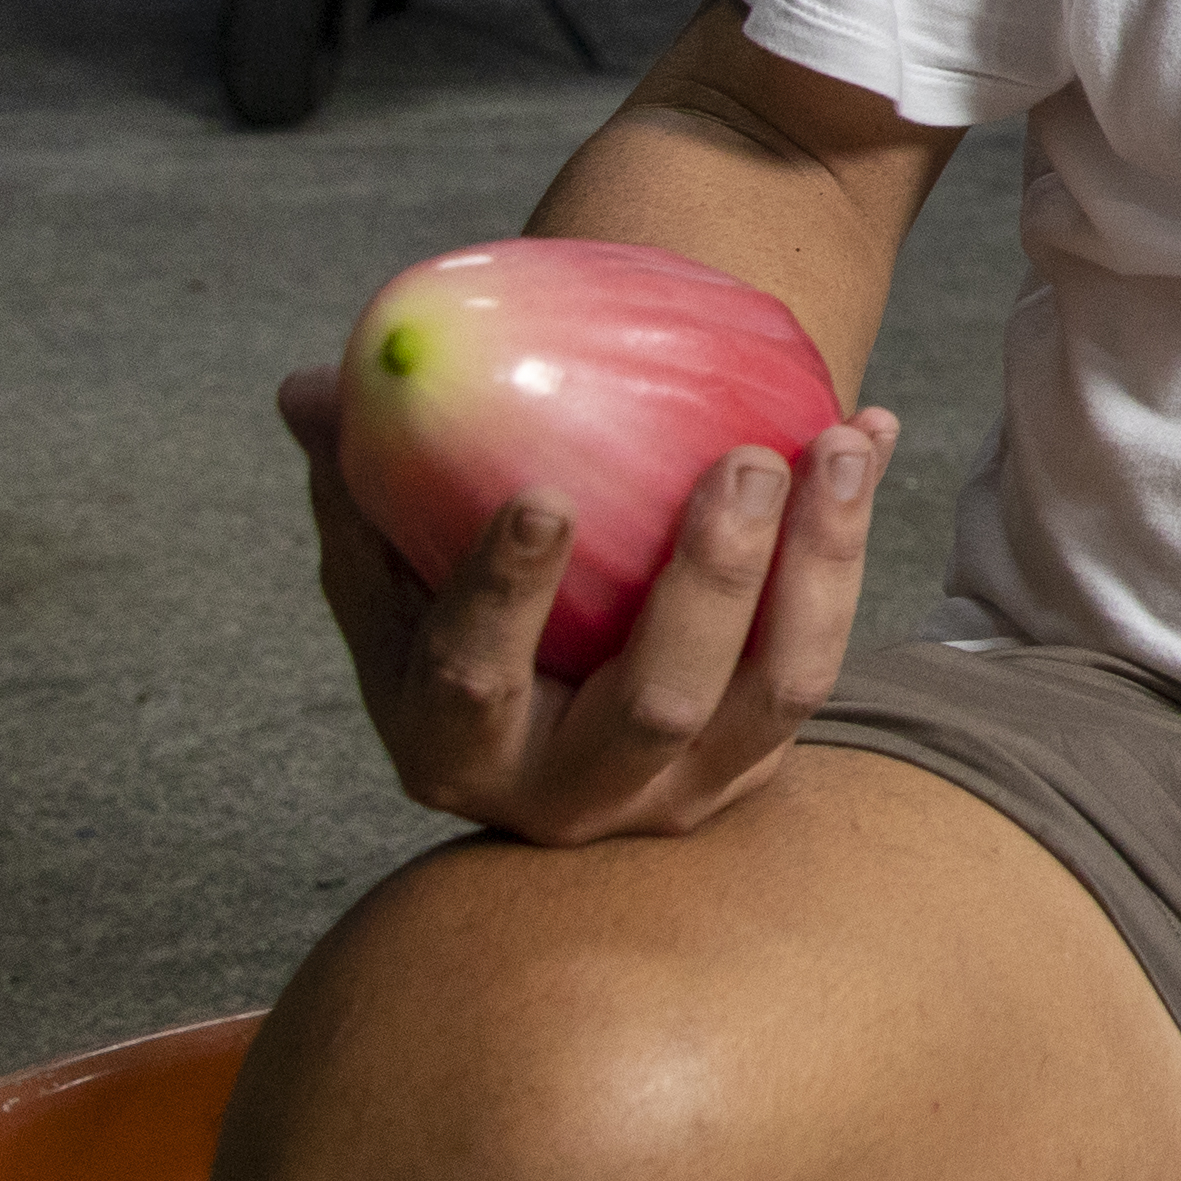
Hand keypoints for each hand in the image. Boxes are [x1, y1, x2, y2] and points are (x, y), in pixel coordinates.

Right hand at [283, 360, 896, 842]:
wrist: (550, 673)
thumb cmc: (449, 591)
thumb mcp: (386, 555)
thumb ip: (358, 473)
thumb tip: (309, 390)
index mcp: (448, 744)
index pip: (473, 681)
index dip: (504, 597)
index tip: (545, 497)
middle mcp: (567, 791)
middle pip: (657, 703)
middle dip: (709, 583)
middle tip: (745, 461)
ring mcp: (679, 786)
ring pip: (775, 689)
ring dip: (818, 561)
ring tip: (838, 441)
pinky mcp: (758, 756)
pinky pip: (823, 651)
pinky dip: (853, 542)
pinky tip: (871, 431)